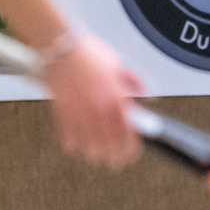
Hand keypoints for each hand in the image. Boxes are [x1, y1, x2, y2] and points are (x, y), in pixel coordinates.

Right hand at [40, 35, 144, 168]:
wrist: (62, 48)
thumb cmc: (91, 54)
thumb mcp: (120, 66)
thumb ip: (134, 83)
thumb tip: (148, 95)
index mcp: (115, 99)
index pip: (126, 131)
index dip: (130, 147)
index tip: (132, 155)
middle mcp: (97, 110)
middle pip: (107, 143)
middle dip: (113, 156)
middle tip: (116, 162)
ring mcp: (78, 113)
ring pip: (87, 144)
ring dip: (93, 152)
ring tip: (98, 156)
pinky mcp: (61, 112)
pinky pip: (67, 135)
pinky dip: (72, 143)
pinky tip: (76, 146)